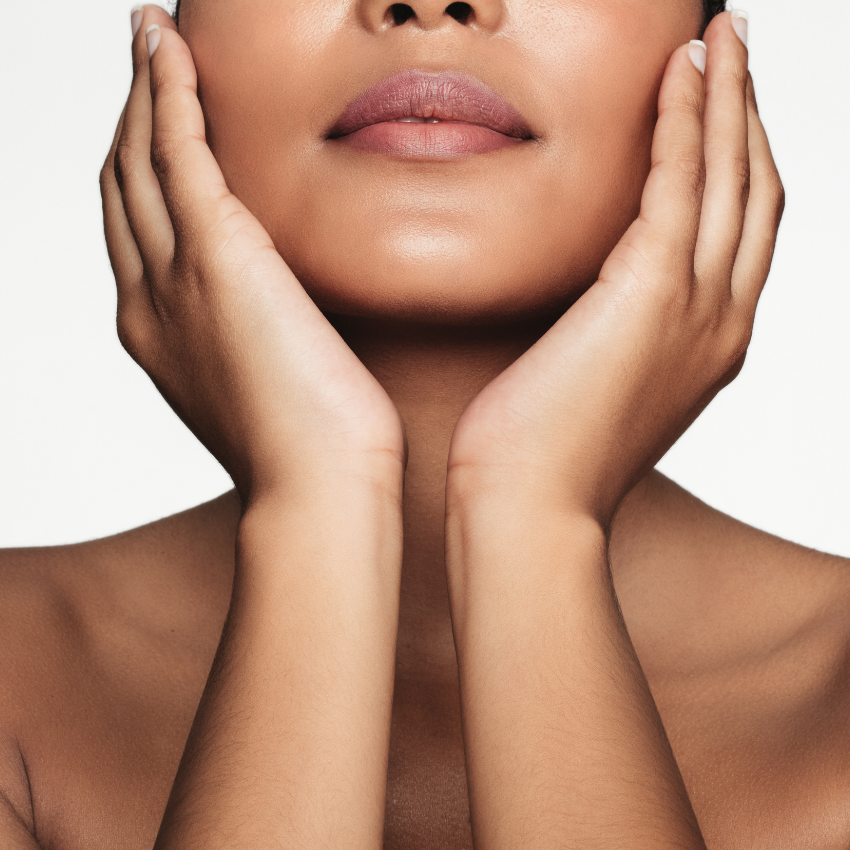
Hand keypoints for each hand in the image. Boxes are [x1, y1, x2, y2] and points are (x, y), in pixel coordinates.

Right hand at [100, 6, 404, 503]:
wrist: (317, 488)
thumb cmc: (314, 452)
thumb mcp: (269, 385)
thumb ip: (261, 338)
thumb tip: (290, 315)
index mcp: (160, 333)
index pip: (135, 231)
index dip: (135, 171)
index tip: (154, 129)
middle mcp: (149, 299)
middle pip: (121, 186)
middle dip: (127, 118)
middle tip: (144, 62)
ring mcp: (174, 276)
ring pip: (137, 158)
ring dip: (141, 90)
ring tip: (150, 36)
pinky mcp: (217, 256)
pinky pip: (175, 150)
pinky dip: (166, 92)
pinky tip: (166, 46)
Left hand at [448, 14, 783, 525]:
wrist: (531, 509)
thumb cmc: (542, 456)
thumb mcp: (597, 384)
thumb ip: (614, 332)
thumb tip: (590, 298)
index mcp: (709, 343)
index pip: (741, 232)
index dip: (740, 161)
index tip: (724, 108)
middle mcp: (723, 320)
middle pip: (756, 192)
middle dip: (751, 112)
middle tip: (737, 46)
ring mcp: (697, 307)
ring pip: (732, 176)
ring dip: (728, 97)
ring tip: (721, 35)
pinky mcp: (650, 293)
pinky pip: (680, 183)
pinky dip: (685, 122)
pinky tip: (679, 72)